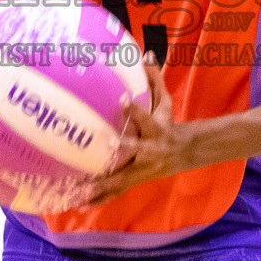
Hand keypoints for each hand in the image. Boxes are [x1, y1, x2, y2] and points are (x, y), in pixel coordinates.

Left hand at [84, 54, 192, 206]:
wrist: (182, 153)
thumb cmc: (168, 123)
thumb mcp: (165, 103)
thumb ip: (155, 80)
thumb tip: (146, 55)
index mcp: (157, 131)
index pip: (146, 119)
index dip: (135, 111)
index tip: (122, 102)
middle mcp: (148, 153)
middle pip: (131, 154)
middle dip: (116, 155)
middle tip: (98, 156)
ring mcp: (140, 170)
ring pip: (119, 181)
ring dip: (99, 188)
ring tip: (77, 193)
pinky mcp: (133, 181)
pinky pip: (114, 193)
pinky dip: (97, 200)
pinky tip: (78, 205)